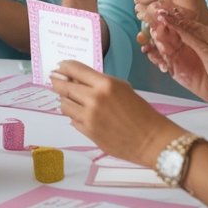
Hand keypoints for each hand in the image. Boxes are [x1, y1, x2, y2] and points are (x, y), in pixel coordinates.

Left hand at [48, 60, 180, 165]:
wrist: (151, 140)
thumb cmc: (141, 111)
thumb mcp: (122, 88)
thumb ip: (99, 83)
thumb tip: (76, 80)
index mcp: (105, 84)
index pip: (74, 69)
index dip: (64, 67)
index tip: (60, 66)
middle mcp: (93, 99)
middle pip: (64, 87)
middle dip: (58, 82)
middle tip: (55, 80)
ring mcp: (89, 117)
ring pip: (64, 104)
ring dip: (65, 100)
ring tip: (71, 99)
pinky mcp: (87, 132)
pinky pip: (72, 120)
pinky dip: (74, 116)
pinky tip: (81, 114)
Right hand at [147, 10, 207, 106]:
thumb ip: (190, 38)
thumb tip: (172, 23)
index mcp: (199, 33)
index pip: (180, 22)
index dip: (169, 19)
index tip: (158, 16)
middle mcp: (189, 42)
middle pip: (169, 32)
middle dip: (160, 31)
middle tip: (155, 32)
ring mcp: (182, 55)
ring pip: (163, 45)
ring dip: (156, 44)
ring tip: (152, 45)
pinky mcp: (177, 69)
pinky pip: (163, 60)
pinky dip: (155, 57)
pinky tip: (151, 55)